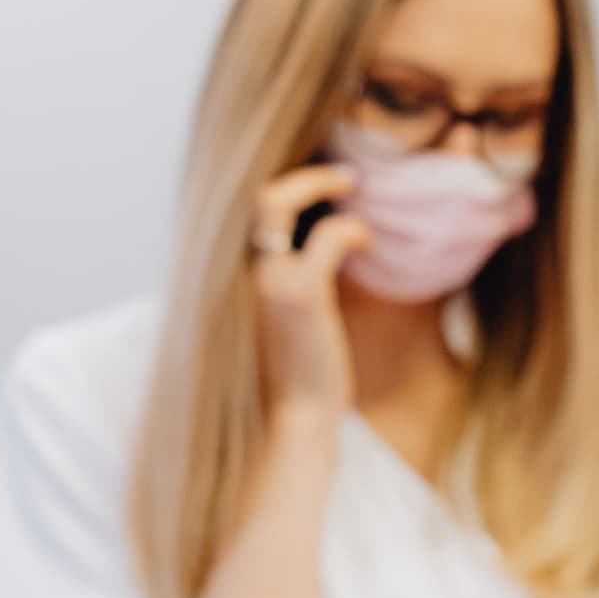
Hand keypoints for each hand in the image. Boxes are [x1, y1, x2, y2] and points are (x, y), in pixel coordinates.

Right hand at [250, 164, 368, 423]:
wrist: (290, 421)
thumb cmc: (291, 377)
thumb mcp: (276, 322)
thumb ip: (280, 283)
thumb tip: (312, 253)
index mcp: (231, 277)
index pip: (247, 212)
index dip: (285, 188)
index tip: (319, 186)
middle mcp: (238, 271)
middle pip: (254, 195)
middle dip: (302, 176)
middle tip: (343, 176)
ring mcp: (265, 279)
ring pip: (275, 200)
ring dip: (319, 184)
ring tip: (352, 186)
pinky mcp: (299, 294)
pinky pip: (326, 236)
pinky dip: (351, 229)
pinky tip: (367, 240)